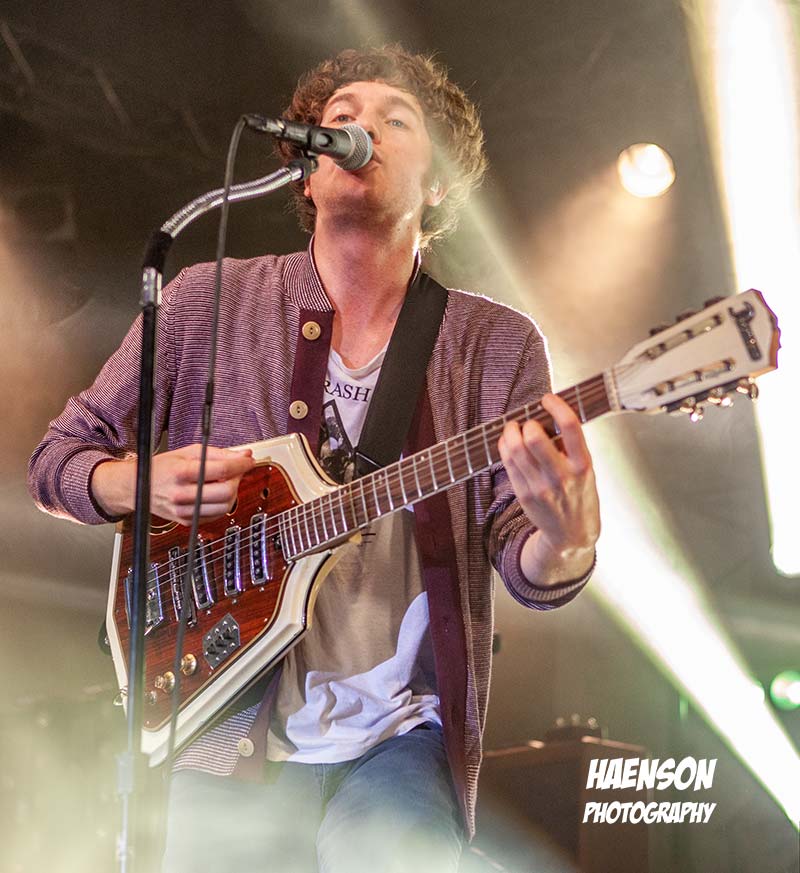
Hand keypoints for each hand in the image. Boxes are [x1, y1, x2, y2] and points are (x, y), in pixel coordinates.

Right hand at [92, 444, 254, 524]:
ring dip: (231, 493)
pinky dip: (221, 504)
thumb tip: (243, 454)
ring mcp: (184, 510)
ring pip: (224, 507)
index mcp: (182, 473)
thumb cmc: (162, 467)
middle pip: (227, 492)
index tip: (248, 460)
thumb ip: (219, 454)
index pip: (222, 470)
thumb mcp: (188, 453)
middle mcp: (182, 494)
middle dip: (237, 480)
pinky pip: (216, 515)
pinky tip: (214, 493)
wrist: (137, 487)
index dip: (241, 464)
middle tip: (236, 472)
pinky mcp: (186, 521)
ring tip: (224, 482)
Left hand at [498, 393, 599, 583]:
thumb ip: (570, 447)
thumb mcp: (586, 471)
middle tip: (528, 422)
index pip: (570, 427)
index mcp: (582, 466)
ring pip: (516, 449)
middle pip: (535, 438)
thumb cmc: (580, 497)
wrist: (572, 534)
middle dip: (527, 423)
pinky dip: (505, 446)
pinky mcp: (524, 494)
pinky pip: (508, 463)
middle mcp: (561, 476)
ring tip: (514, 429)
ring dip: (511, 432)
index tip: (548, 399)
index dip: (557, 406)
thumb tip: (549, 419)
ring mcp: (540, 487)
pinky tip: (508, 443)